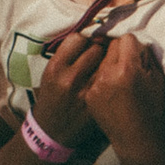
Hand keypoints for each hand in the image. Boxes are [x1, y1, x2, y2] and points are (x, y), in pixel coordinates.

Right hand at [32, 32, 106, 146]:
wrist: (52, 130)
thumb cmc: (52, 96)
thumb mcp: (50, 72)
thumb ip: (67, 54)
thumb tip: (90, 34)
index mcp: (56, 67)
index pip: (78, 39)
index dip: (85, 39)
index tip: (87, 43)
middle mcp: (71, 78)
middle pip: (96, 48)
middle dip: (99, 48)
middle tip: (99, 53)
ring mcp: (87, 92)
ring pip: (108, 63)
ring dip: (109, 61)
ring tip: (107, 64)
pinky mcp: (99, 103)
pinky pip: (112, 80)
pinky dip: (114, 76)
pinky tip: (112, 78)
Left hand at [82, 34, 164, 156]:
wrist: (136, 139)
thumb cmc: (151, 109)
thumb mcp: (156, 79)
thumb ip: (145, 57)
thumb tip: (135, 43)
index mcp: (128, 68)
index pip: (125, 38)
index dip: (132, 46)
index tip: (135, 55)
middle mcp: (108, 74)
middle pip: (110, 46)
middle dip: (119, 53)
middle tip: (126, 66)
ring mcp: (95, 85)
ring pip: (100, 60)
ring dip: (108, 65)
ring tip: (118, 80)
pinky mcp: (89, 95)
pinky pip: (94, 76)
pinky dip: (101, 79)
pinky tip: (110, 92)